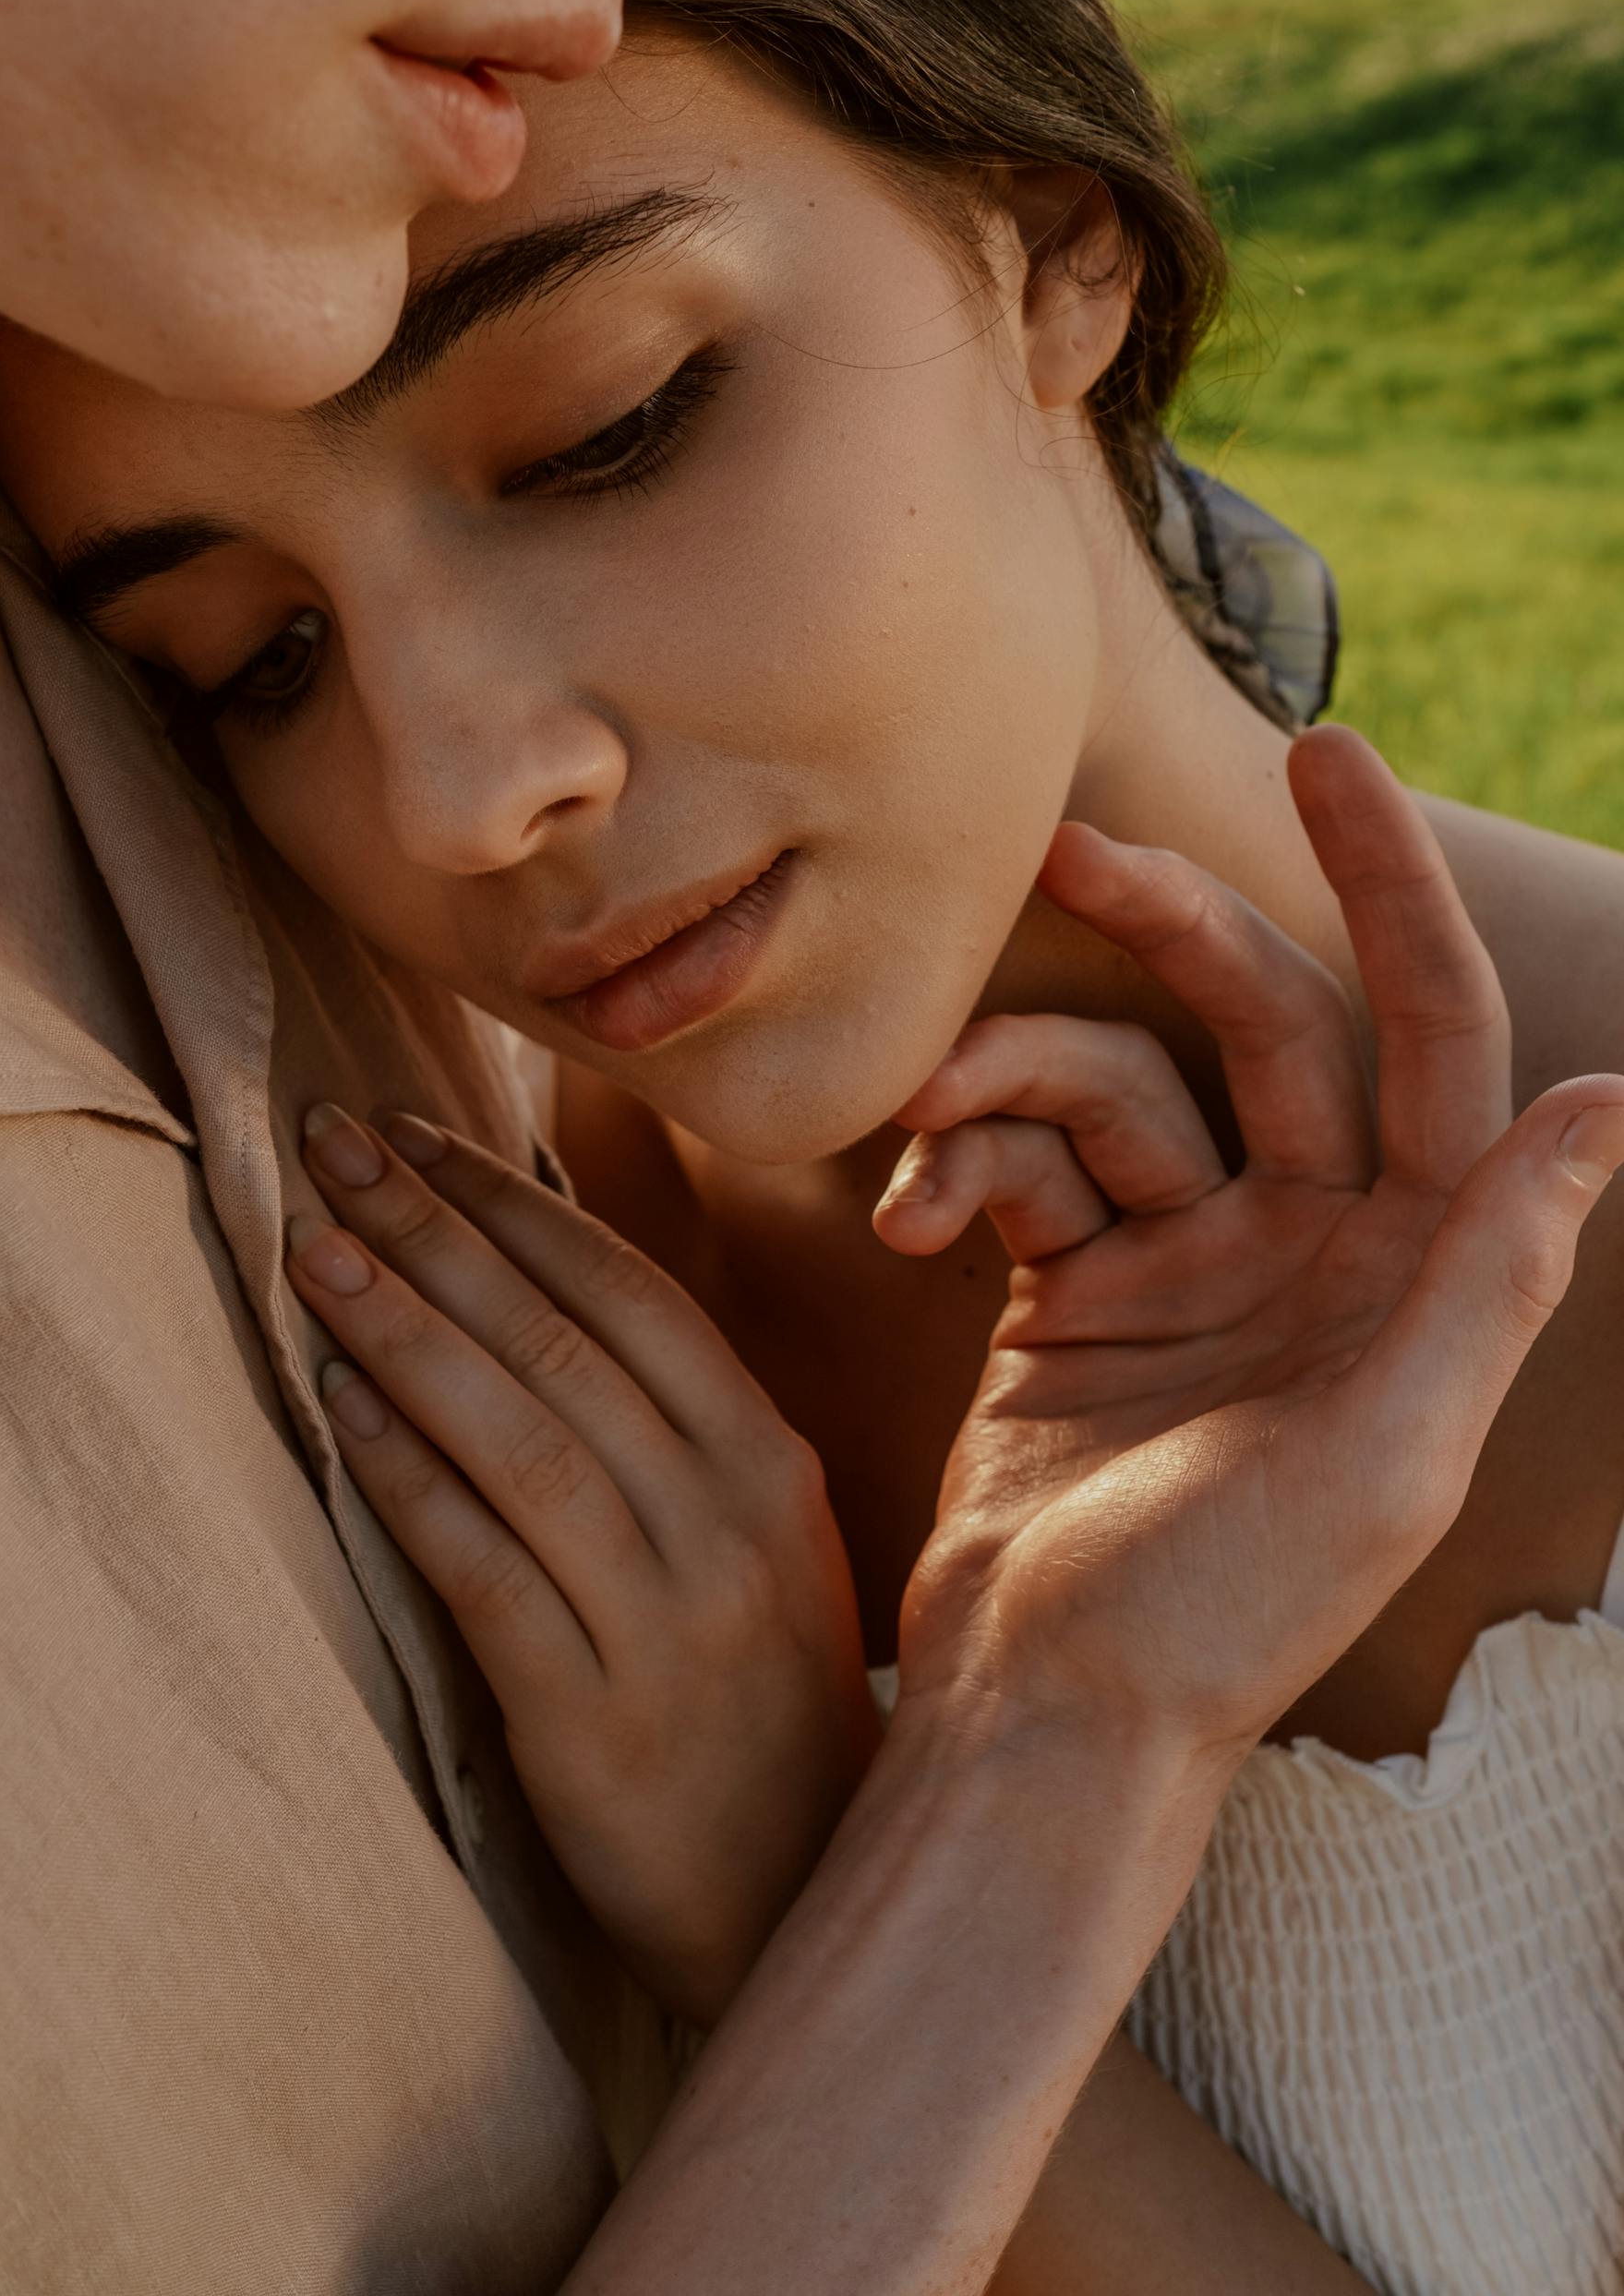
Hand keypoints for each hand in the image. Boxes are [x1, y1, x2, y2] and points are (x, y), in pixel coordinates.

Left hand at [286, 1108, 876, 2026]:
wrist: (805, 1892)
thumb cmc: (754, 1699)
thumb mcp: (756, 1541)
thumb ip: (669, 1427)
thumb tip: (524, 1288)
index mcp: (766, 1456)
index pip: (625, 1288)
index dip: (509, 1201)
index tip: (411, 1134)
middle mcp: (726, 1516)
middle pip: (559, 1336)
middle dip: (434, 1228)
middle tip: (332, 1143)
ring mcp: (666, 1616)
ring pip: (519, 1432)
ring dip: (405, 1329)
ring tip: (314, 1250)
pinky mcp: (593, 1716)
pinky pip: (485, 1567)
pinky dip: (409, 1476)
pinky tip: (340, 1406)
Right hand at [877, 727, 1623, 1761]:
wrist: (1043, 1710)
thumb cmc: (1227, 1612)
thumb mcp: (1389, 1454)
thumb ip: (1491, 1275)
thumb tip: (1614, 1104)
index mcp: (1409, 1271)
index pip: (1429, 1038)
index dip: (1393, 891)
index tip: (1325, 752)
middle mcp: (1311, 1245)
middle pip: (1258, 1024)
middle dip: (1170, 927)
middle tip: (1072, 853)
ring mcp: (1187, 1257)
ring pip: (1108, 1085)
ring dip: (1011, 1080)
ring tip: (922, 1118)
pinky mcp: (1070, 1283)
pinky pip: (1018, 1164)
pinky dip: (959, 1164)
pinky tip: (909, 1221)